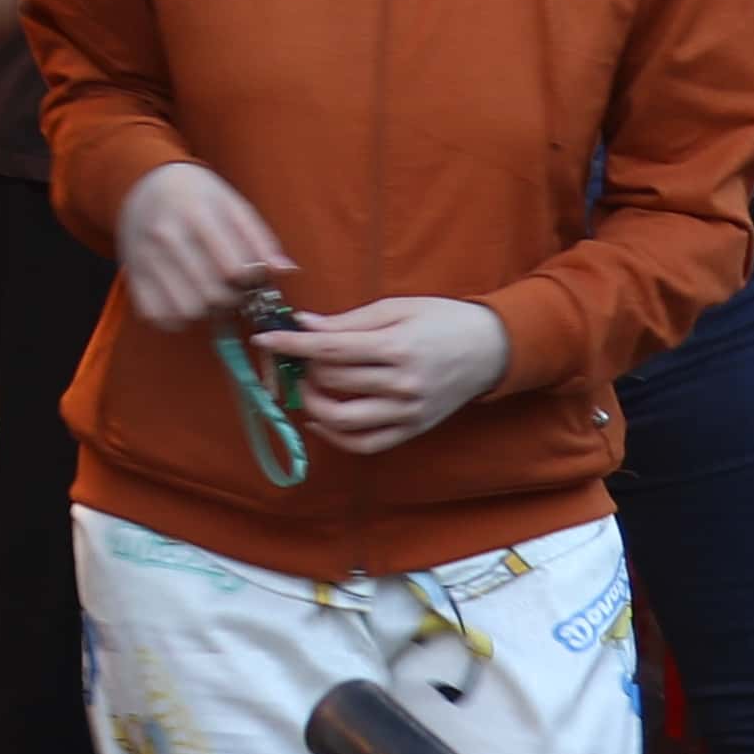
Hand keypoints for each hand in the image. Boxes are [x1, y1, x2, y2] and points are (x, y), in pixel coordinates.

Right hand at [109, 161, 292, 332]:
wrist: (143, 182)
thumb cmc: (196, 194)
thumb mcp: (232, 203)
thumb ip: (260, 238)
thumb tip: (286, 271)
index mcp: (196, 213)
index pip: (234, 268)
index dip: (251, 281)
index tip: (251, 275)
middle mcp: (166, 236)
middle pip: (212, 294)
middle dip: (232, 299)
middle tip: (233, 288)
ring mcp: (145, 258)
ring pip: (187, 310)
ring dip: (206, 311)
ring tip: (209, 295)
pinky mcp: (132, 275)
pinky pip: (157, 316)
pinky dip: (176, 319)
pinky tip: (185, 301)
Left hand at [264, 295, 512, 454]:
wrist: (490, 349)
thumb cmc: (441, 321)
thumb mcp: (396, 309)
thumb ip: (347, 321)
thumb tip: (302, 324)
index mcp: (398, 348)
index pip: (330, 349)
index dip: (291, 344)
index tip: (263, 338)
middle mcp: (403, 385)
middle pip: (333, 381)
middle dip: (303, 366)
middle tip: (294, 353)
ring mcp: (409, 413)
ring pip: (343, 420)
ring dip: (313, 403)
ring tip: (308, 384)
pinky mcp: (412, 430)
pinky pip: (365, 444)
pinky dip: (335, 436)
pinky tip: (319, 419)